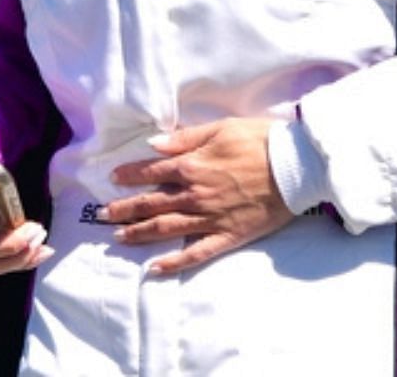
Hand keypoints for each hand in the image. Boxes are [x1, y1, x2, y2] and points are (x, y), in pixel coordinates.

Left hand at [99, 118, 293, 275]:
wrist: (295, 165)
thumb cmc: (258, 140)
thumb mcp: (217, 128)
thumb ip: (183, 139)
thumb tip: (152, 145)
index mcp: (191, 165)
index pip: (150, 172)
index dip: (129, 176)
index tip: (112, 179)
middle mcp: (195, 194)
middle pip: (151, 204)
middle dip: (123, 209)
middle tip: (101, 215)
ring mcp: (211, 217)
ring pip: (167, 229)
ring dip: (139, 233)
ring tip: (119, 238)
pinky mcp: (229, 235)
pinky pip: (197, 253)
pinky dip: (175, 262)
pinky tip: (155, 269)